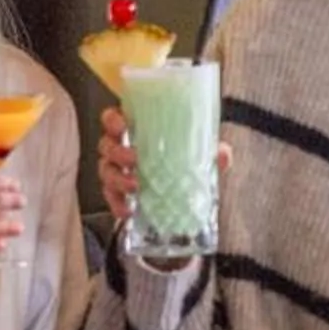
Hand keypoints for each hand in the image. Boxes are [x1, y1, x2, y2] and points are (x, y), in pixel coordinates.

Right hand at [97, 107, 228, 229]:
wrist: (184, 193)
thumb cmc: (184, 160)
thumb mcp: (199, 152)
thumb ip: (211, 150)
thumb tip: (222, 153)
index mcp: (137, 130)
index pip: (113, 118)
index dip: (112, 120)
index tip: (122, 125)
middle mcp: (122, 148)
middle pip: (107, 145)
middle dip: (117, 151)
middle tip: (134, 158)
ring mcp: (118, 171)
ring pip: (106, 171)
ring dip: (117, 178)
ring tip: (134, 186)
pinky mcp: (118, 193)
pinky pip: (111, 197)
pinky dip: (116, 204)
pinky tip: (126, 211)